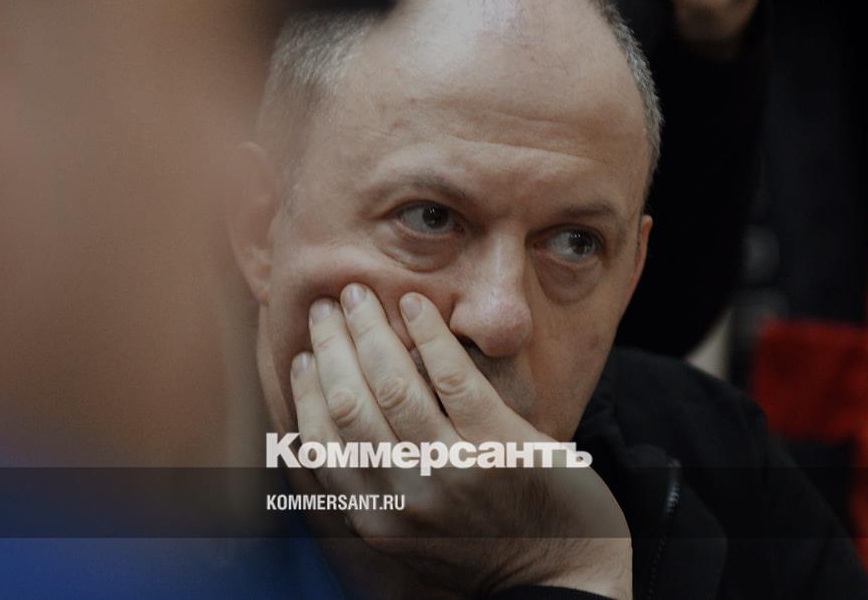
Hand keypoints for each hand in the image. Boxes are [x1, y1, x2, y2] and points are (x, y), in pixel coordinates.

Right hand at [292, 285, 631, 597]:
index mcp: (379, 520)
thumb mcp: (416, 538)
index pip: (320, 445)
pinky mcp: (500, 447)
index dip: (305, 393)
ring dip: (370, 332)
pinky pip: (453, 379)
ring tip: (360, 296)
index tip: (303, 355)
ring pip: (394, 386)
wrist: (564, 580)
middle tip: (325, 306)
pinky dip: (430, 337)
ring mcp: (453, 471)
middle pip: (349, 407)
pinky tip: (416, 307)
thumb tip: (328, 441)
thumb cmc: (489, 550)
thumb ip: (376, 492)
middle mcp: (407, 497)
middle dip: (330, 347)